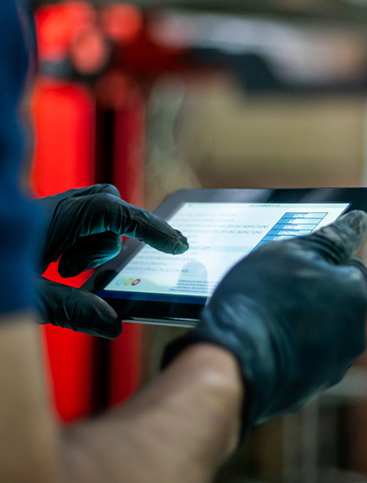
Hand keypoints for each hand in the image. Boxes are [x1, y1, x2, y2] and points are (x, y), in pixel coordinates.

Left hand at [37, 184, 187, 337]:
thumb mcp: (25, 297)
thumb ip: (69, 309)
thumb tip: (114, 324)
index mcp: (54, 219)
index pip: (114, 212)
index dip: (150, 227)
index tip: (178, 245)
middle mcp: (58, 206)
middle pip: (110, 208)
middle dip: (105, 242)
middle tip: (71, 270)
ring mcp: (54, 207)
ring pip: (99, 214)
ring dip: (89, 245)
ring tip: (59, 270)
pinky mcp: (49, 215)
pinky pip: (85, 218)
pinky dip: (85, 240)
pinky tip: (62, 264)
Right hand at [163, 210, 366, 443]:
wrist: (231, 365)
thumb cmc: (260, 300)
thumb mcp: (291, 251)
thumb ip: (332, 236)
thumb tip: (361, 220)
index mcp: (354, 293)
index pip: (348, 264)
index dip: (320, 259)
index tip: (295, 262)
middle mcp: (354, 332)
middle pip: (336, 299)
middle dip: (312, 291)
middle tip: (275, 286)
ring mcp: (333, 365)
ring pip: (320, 330)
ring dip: (301, 321)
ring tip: (265, 315)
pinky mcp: (310, 389)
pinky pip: (303, 358)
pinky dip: (289, 348)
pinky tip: (263, 340)